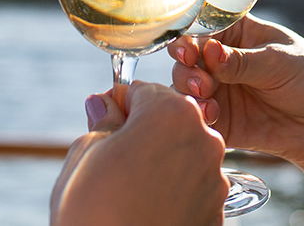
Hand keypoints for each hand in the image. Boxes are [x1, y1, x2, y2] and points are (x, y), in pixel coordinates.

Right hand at [50, 81, 229, 225]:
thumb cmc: (94, 209)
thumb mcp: (86, 153)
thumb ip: (102, 121)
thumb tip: (103, 104)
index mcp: (172, 113)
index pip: (143, 91)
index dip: (119, 104)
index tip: (103, 120)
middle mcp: (205, 140)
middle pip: (169, 120)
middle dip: (143, 131)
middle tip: (111, 157)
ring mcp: (215, 180)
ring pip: (183, 154)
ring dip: (159, 161)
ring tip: (127, 187)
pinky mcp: (218, 213)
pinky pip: (192, 187)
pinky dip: (172, 191)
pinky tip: (147, 206)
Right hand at [168, 14, 303, 167]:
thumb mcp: (278, 62)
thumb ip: (242, 61)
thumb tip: (209, 53)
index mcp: (236, 33)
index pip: (202, 29)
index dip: (189, 38)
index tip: (188, 51)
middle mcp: (220, 59)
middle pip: (186, 58)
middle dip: (187, 68)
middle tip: (201, 81)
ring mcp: (218, 90)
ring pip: (185, 87)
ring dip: (189, 91)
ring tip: (206, 98)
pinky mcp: (220, 119)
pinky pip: (198, 116)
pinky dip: (197, 115)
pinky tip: (210, 116)